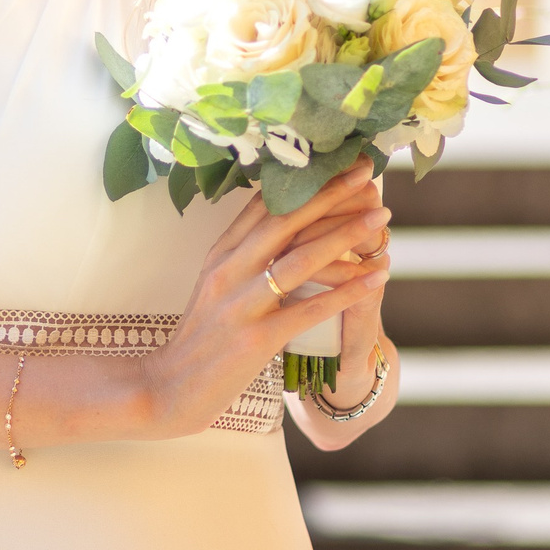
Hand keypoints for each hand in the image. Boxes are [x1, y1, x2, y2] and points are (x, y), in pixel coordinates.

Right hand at [137, 168, 388, 437]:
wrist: (168, 388)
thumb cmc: (200, 338)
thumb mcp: (215, 285)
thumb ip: (243, 254)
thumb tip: (278, 219)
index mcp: (221, 253)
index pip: (265, 204)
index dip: (304, 181)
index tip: (337, 162)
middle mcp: (229, 270)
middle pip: (286, 220)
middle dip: (329, 193)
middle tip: (366, 172)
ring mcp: (241, 304)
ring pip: (301, 259)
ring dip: (346, 235)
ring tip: (381, 218)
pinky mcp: (255, 339)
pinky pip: (310, 309)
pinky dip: (347, 292)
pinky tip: (376, 278)